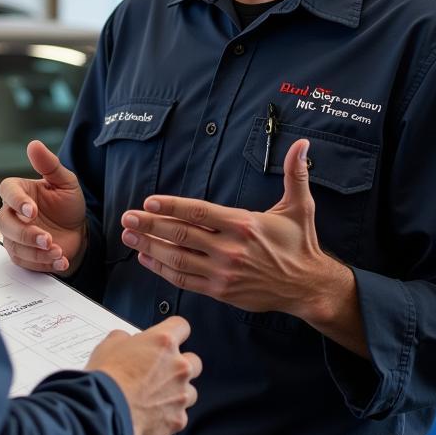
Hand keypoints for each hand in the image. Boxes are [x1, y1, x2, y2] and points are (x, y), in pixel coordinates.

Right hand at [0, 140, 86, 273]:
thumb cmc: (67, 205)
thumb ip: (49, 165)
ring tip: (58, 251)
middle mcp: (12, 213)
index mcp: (19, 191)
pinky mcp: (20, 254)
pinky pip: (24, 261)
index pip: (7, 191)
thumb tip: (34, 144)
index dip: (17, 201)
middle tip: (48, 238)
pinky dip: (42, 263)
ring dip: (36, 251)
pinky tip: (60, 260)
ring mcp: (14, 235)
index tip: (32, 211)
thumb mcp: (65, 182)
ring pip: (13, 244)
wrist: (77, 233)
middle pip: (4, 222)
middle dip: (26, 233)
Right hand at [85, 317, 201, 434]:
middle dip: (181, 366)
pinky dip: (167, 417)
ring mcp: (181, 395)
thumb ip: (125, 339)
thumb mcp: (109, 345)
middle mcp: (178, 367)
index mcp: (163, 342)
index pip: (181, 326)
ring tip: (155, 398)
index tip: (171, 338)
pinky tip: (150, 416)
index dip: (174, 332)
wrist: (106, 412)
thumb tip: (127, 342)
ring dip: (177, 393)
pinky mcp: (178, 420)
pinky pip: (179, 417)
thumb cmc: (107, 379)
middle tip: (162, 372)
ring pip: (190, 392)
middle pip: (194, 361)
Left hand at [120, 139, 359, 333]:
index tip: (149, 202)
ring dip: (150, 246)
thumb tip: (303, 143)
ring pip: (178, 259)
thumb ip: (296, 173)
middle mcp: (230, 249)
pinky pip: (185, 280)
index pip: (199, 213)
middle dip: (151, 225)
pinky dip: (162, 270)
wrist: (308, 286)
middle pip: (181, 235)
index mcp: (243, 224)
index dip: (172, 207)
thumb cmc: (300, 243)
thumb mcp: (300, 206)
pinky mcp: (220, 290)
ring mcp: (223, 272)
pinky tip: (146, 258)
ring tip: (129, 235)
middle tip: (127, 217)